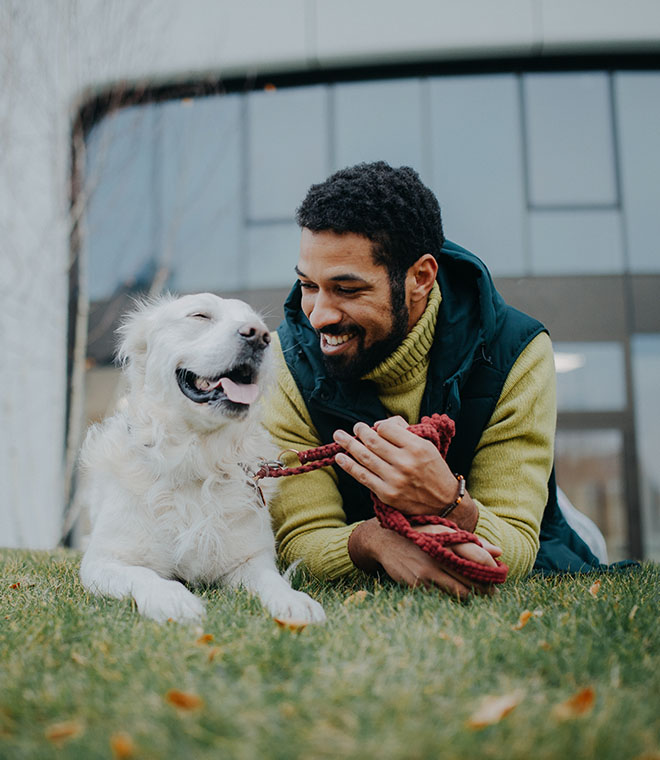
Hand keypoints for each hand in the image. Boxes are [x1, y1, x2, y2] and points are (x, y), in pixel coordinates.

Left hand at [333, 416, 477, 529]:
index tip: (375, 427)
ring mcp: (394, 479)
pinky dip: (349, 466)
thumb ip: (405, 432)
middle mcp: (404, 462)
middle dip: (360, 431)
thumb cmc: (433, 470)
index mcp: (416, 447)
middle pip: (373, 441)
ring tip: (338, 436)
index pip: (387, 429)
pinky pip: (363, 477)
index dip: (378, 426)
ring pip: (365, 457)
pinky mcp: (387, 493)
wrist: (444, 502)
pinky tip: (340, 458)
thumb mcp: (427, 445)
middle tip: (355, 427)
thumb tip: (379, 424)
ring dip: (348, 444)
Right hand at [348, 518, 501, 598]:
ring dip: (471, 595)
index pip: (478, 557)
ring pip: (461, 591)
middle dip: (486, 588)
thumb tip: (499, 552)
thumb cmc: (419, 534)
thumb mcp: (442, 531)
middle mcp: (439, 554)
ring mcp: (428, 571)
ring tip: (477, 595)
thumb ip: (471, 542)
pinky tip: (455, 595)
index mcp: (447, 538)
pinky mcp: (418, 584)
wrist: (384, 541)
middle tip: (492, 592)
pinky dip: (451, 597)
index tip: (499, 576)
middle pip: (473, 578)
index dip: (492, 570)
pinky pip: (442, 596)